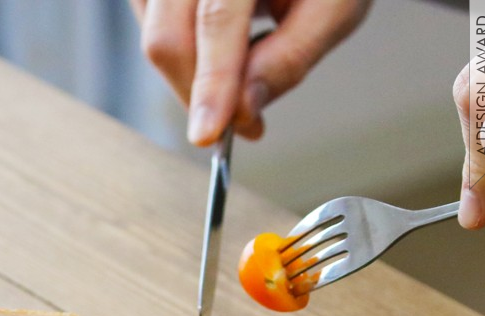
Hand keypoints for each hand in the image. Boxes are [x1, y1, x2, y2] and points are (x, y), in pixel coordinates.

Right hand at [128, 0, 371, 145]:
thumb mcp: (333, 7)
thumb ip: (291, 57)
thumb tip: (243, 111)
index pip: (216, 18)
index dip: (211, 81)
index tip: (208, 133)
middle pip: (167, 39)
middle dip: (199, 94)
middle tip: (244, 119)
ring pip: (155, 44)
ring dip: (195, 75)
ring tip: (244, 58)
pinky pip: (151, 36)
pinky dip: (185, 59)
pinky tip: (219, 45)